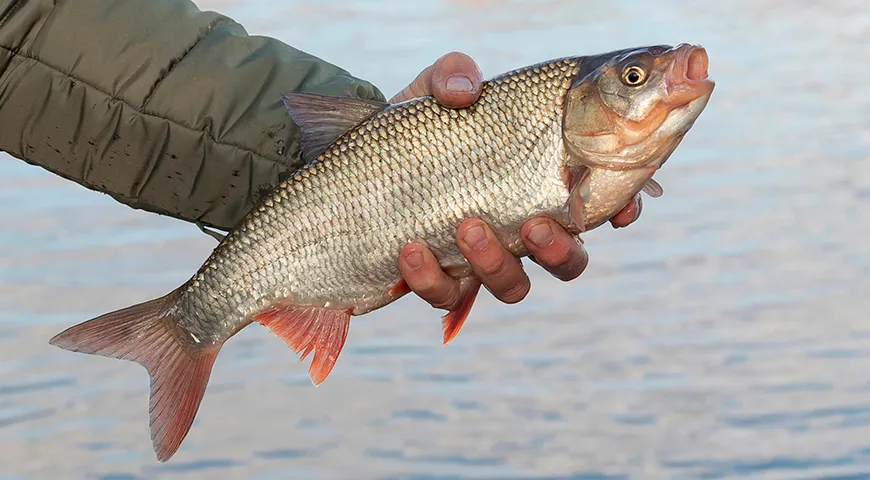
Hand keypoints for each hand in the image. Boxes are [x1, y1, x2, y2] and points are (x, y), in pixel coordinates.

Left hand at [392, 52, 642, 309]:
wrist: (359, 169)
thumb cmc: (414, 130)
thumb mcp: (432, 91)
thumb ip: (452, 74)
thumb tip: (465, 89)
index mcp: (536, 184)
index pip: (596, 203)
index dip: (619, 208)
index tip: (620, 209)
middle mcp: (518, 229)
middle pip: (569, 260)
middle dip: (561, 250)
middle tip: (535, 224)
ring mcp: (481, 260)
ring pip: (514, 287)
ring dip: (497, 264)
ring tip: (467, 227)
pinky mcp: (440, 281)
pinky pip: (448, 295)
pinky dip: (432, 278)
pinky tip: (410, 249)